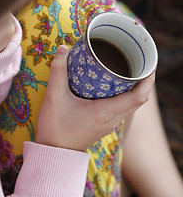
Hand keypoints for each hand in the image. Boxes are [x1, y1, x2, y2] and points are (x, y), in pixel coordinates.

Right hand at [35, 45, 155, 150]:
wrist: (52, 152)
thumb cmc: (54, 127)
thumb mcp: (54, 97)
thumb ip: (57, 71)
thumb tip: (63, 48)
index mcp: (105, 112)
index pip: (139, 96)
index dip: (149, 80)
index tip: (149, 64)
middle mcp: (111, 119)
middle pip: (138, 100)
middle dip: (143, 81)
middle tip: (138, 62)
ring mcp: (108, 125)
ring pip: (130, 105)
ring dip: (134, 89)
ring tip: (127, 72)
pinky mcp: (102, 126)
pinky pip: (121, 110)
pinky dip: (123, 97)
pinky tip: (111, 88)